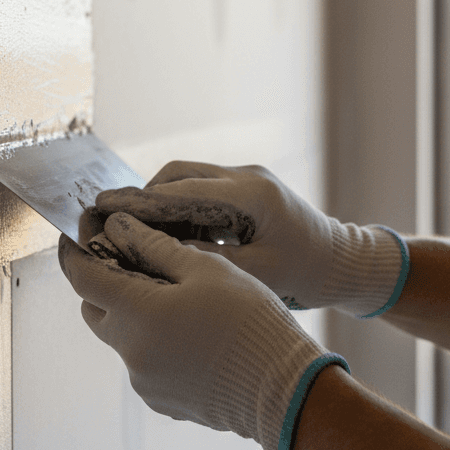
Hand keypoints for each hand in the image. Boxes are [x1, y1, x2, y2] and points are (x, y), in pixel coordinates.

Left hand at [59, 211, 345, 449]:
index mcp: (137, 313)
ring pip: (121, 337)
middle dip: (103, 283)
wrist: (283, 389)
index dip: (74, 250)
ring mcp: (143, 380)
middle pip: (95, 309)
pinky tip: (190, 333)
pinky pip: (143, 362)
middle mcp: (130, 351)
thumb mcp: (206, 268)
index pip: (82, 276)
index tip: (75, 233)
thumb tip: (118, 227)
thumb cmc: (250, 320)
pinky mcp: (159, 399)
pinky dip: (154, 342)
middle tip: (130, 261)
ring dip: (134, 314)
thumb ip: (154, 245)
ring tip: (175, 298)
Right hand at [96, 163, 406, 317]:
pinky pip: (202, 191)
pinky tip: (165, 235)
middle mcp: (247, 176)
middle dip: (143, 197)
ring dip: (160, 203)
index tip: (105, 208)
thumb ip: (205, 260)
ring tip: (131, 230)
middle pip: (178, 175)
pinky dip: (180, 209)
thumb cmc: (305, 274)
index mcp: (250, 194)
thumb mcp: (255, 274)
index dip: (140, 200)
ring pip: (187, 180)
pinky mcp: (247, 189)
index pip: (181, 190)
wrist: (344, 263)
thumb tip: (156, 252)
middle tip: (108, 218)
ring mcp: (247, 178)